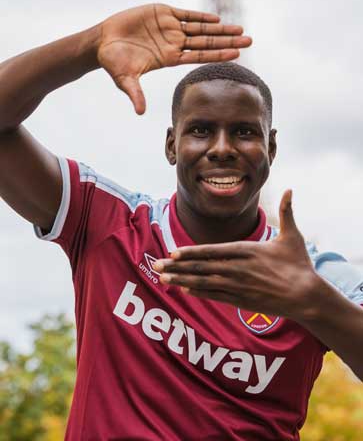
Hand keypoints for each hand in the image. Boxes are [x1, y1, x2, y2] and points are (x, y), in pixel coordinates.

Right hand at [97, 3, 251, 113]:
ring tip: (239, 29)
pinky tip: (216, 18)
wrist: (103, 42)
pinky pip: (186, 15)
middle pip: (207, 42)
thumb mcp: (125, 79)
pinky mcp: (162, 14)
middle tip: (249, 40)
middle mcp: (174, 44)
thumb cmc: (114, 62)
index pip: (199, 56)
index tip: (236, 55)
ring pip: (200, 28)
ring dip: (220, 28)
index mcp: (170, 58)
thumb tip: (140, 113)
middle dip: (227, 41)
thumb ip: (135, 93)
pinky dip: (200, 16)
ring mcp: (170, 28)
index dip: (218, 55)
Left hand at [154, 191, 319, 319]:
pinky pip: (215, 296)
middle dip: (177, 267)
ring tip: (163, 279)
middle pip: (202, 268)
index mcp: (247, 251)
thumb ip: (287, 212)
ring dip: (182, 280)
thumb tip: (291, 189)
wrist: (306, 296)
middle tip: (156, 265)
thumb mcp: (292, 236)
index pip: (212, 251)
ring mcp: (239, 286)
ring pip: (204, 283)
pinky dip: (199, 293)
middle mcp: (238, 269)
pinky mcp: (242, 300)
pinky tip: (185, 290)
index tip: (173, 252)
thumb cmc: (299, 265)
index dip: (191, 252)